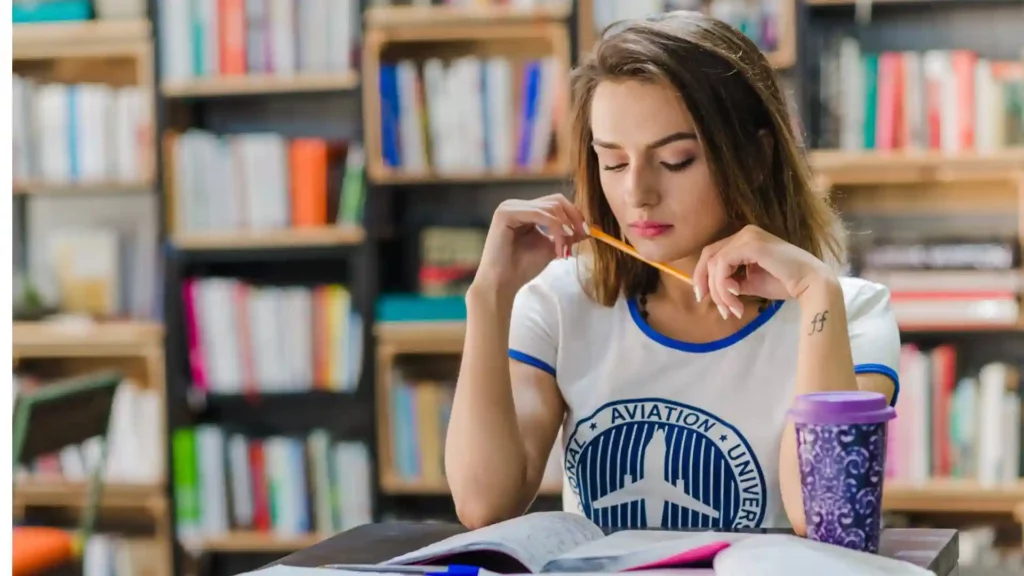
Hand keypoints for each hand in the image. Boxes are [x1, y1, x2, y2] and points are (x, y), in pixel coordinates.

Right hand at [473, 194, 588, 294]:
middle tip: (583, 236)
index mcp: (526, 211)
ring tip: (564, 250)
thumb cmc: (522, 268)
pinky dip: (554, 229)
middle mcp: (517, 205)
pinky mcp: (505, 213)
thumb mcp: (551, 248)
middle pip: (556, 200)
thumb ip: (567, 236)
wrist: (503, 284)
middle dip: (574, 218)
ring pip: (550, 207)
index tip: (588, 232)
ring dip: (564, 229)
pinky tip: (558, 246)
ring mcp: (510, 207)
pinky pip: (539, 214)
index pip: (557, 203)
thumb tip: (590, 229)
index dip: (575, 215)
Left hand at [692, 225, 834, 318]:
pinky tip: (735, 297)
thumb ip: (732, 281)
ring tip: (732, 309)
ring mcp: (748, 236)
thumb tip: (713, 289)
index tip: (702, 297)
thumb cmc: (785, 283)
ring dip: (719, 291)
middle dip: (704, 282)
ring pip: (714, 263)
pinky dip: (723, 285)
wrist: (811, 284)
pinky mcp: (751, 245)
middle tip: (708, 303)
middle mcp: (744, 233)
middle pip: (708, 255)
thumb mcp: (750, 282)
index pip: (713, 254)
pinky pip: (723, 265)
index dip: (703, 276)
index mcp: (745, 239)